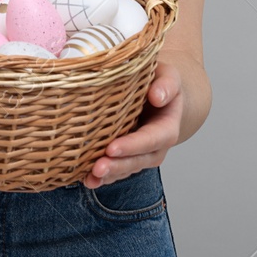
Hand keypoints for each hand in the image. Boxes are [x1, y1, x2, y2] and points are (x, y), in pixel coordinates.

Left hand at [82, 60, 183, 188]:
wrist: (158, 95)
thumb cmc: (160, 84)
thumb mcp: (169, 77)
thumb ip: (167, 85)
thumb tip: (157, 96)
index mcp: (167, 127)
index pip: (152, 139)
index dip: (133, 145)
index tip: (112, 148)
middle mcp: (155, 147)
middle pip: (138, 161)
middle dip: (117, 166)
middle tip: (98, 168)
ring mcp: (140, 155)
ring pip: (125, 169)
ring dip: (108, 175)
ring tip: (90, 178)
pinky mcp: (126, 157)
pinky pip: (116, 171)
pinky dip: (102, 177)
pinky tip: (87, 180)